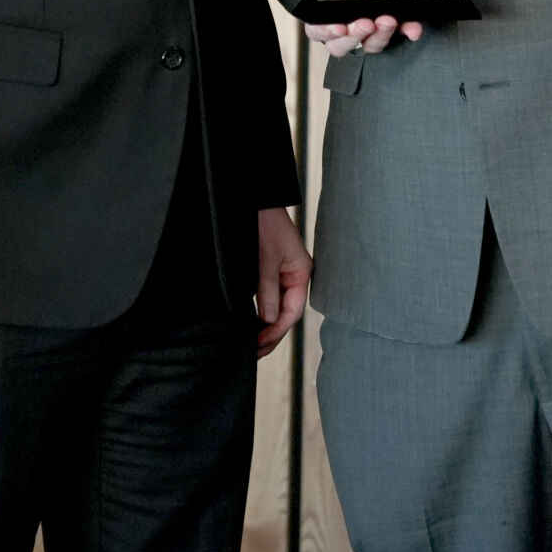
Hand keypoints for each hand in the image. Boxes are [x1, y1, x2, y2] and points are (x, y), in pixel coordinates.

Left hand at [255, 208, 309, 356]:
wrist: (252, 198)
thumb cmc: (262, 222)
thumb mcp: (264, 258)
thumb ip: (267, 290)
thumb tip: (268, 320)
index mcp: (301, 272)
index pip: (292, 311)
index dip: (276, 331)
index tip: (259, 344)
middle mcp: (294, 275)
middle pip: (286, 313)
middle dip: (272, 334)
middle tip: (254, 352)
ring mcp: (282, 273)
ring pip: (277, 307)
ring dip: (266, 325)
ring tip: (252, 344)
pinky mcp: (269, 270)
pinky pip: (269, 297)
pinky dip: (261, 312)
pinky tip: (251, 323)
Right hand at [308, 0, 424, 55]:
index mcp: (328, 3)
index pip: (317, 28)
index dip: (326, 32)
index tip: (340, 28)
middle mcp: (347, 18)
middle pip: (341, 45)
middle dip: (353, 38)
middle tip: (366, 24)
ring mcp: (371, 21)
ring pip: (370, 44)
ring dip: (379, 37)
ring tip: (388, 19)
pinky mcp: (395, 19)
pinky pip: (402, 32)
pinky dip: (408, 32)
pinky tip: (412, 28)